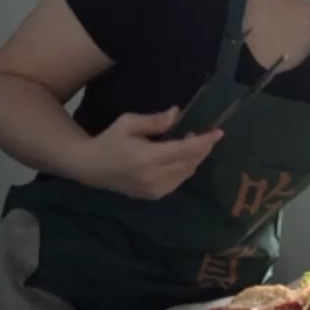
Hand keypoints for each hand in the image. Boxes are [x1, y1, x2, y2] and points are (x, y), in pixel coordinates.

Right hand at [75, 107, 222, 199]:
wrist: (91, 168)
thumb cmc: (109, 141)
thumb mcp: (128, 123)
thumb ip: (155, 121)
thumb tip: (177, 113)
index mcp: (148, 158)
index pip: (186, 150)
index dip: (205, 141)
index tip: (218, 132)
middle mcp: (154, 177)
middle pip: (190, 163)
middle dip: (202, 148)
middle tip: (204, 134)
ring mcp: (154, 190)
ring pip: (187, 173)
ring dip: (194, 158)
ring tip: (190, 142)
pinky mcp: (153, 195)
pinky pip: (178, 181)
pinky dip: (185, 168)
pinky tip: (180, 157)